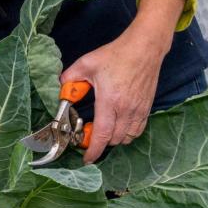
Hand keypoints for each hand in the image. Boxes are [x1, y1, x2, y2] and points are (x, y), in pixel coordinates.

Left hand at [61, 0, 185, 163]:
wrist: (145, 48)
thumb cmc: (116, 55)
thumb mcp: (86, 63)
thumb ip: (70, 78)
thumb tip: (61, 88)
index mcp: (110, 101)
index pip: (102, 134)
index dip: (93, 150)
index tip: (87, 159)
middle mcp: (126, 110)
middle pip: (114, 139)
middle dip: (100, 143)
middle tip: (88, 136)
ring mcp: (139, 110)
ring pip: (127, 137)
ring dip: (114, 139)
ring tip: (103, 130)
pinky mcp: (147, 107)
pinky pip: (138, 130)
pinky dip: (127, 133)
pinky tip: (119, 125)